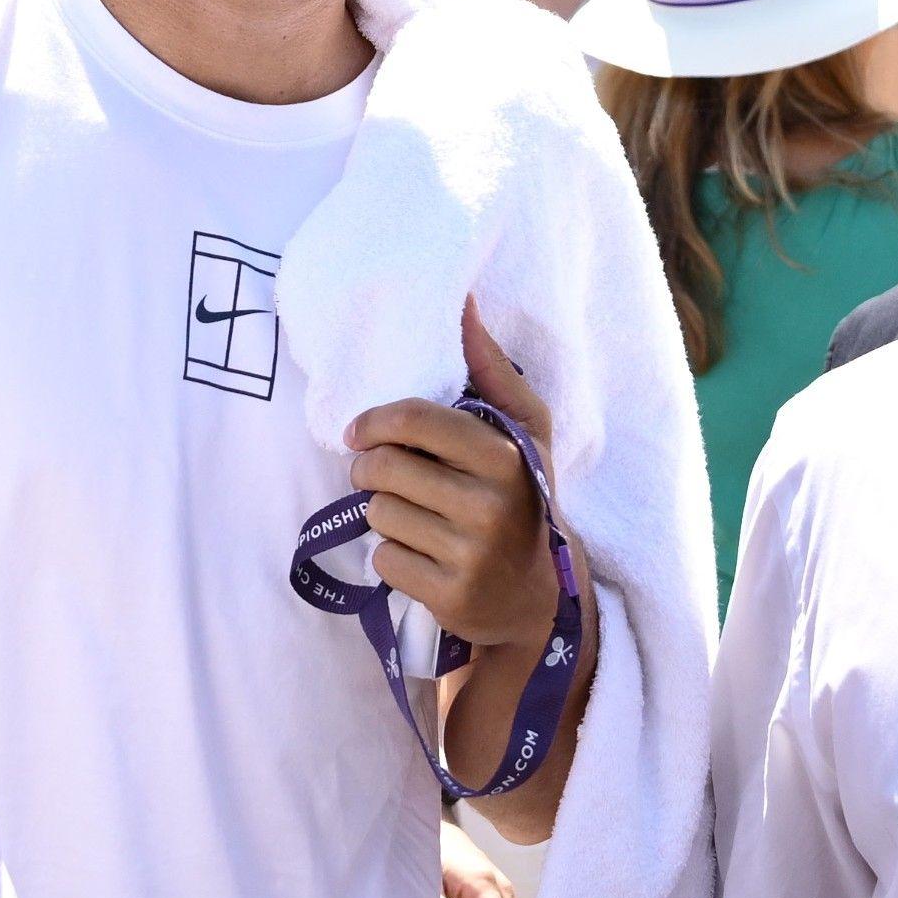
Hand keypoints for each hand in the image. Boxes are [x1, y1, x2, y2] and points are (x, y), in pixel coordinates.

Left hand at [348, 309, 566, 655]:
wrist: (536, 595)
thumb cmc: (522, 495)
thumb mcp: (524, 430)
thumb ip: (490, 366)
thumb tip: (463, 301)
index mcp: (505, 455)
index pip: (412, 420)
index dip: (374, 421)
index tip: (361, 430)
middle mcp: (490, 505)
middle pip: (383, 468)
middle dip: (371, 468)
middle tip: (382, 474)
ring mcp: (470, 555)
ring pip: (377, 513)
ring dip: (383, 511)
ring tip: (413, 514)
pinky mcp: (448, 596)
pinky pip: (383, 559)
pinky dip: (392, 555)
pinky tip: (422, 553)